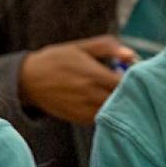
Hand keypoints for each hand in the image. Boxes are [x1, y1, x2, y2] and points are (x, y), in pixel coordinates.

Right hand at [19, 35, 136, 123]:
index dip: (136, 79)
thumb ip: (107, 47)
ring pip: (113, 112)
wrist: (28, 80)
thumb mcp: (80, 47)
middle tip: (129, 84)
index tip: (136, 73)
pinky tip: (102, 101)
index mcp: (93, 74)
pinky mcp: (79, 119)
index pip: (126, 82)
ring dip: (119, 104)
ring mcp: (84, 109)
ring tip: (115, 93)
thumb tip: (132, 54)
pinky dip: (107, 112)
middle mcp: (90, 94)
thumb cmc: (56, 60)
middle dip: (130, 92)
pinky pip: (101, 119)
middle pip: (123, 99)